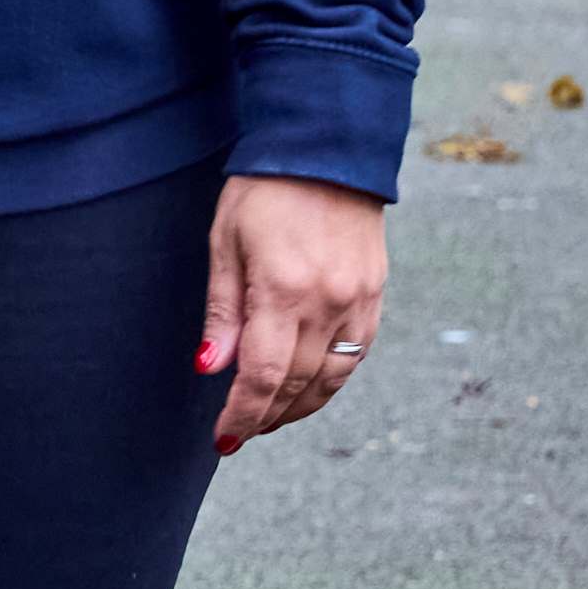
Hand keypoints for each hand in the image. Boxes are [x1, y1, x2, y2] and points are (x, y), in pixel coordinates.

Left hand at [194, 175, 387, 455]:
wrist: (327, 151)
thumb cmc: (264, 191)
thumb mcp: (225, 243)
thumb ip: (223, 311)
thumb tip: (211, 367)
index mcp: (284, 289)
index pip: (264, 375)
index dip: (243, 414)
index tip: (224, 437)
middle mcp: (328, 301)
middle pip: (298, 385)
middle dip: (266, 417)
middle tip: (240, 434)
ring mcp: (358, 299)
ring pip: (332, 378)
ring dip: (300, 407)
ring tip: (271, 419)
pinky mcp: (376, 293)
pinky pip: (357, 354)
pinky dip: (331, 380)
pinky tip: (310, 388)